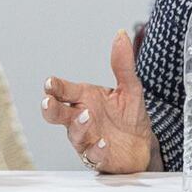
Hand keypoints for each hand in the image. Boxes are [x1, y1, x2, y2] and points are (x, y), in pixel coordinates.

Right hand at [42, 31, 160, 172]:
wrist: (143, 144)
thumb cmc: (129, 116)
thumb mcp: (130, 87)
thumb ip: (123, 64)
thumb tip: (121, 35)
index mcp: (85, 98)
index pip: (64, 91)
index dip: (54, 87)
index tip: (50, 83)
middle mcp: (81, 118)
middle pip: (58, 114)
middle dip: (50, 108)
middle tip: (49, 102)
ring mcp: (87, 138)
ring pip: (74, 134)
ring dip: (78, 126)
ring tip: (86, 116)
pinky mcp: (99, 156)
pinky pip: (93, 155)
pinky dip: (96, 149)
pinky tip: (103, 143)